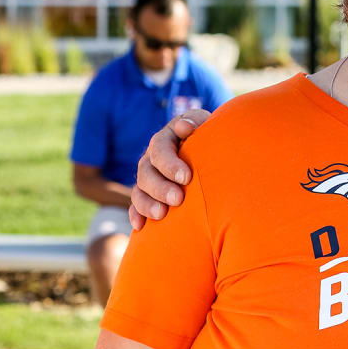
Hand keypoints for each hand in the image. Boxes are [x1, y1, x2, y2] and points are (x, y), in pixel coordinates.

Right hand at [128, 109, 210, 229]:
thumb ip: (196, 122)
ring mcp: (148, 175)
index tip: (187, 178)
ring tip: (162, 214)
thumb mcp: (206, 124)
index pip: (160, 148)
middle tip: (178, 199)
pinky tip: (141, 226)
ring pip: (139, 189)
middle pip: (146, 171)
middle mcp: (152, 156)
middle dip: (161, 187)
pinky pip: (135, 204)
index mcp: (166, 137)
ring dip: (147, 203)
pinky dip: (136, 214)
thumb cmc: (212, 136)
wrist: (211, 150)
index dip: (170, 164)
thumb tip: (183, 126)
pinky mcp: (147, 193)